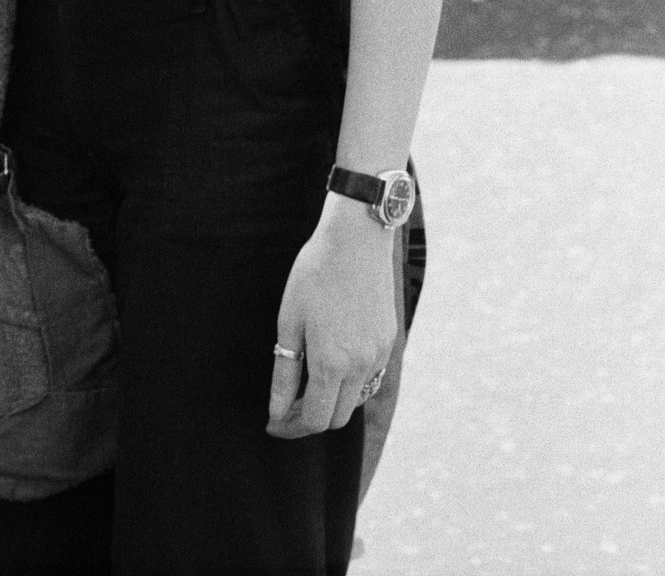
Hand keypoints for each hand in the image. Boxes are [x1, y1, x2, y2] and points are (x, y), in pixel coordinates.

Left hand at [266, 195, 397, 438]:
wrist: (356, 238)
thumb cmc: (315, 273)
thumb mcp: (289, 320)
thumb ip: (284, 372)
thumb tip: (276, 411)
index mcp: (332, 362)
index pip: (315, 420)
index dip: (292, 427)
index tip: (274, 423)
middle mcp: (361, 365)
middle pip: (337, 418)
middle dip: (311, 418)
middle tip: (287, 404)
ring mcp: (379, 354)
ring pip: (356, 399)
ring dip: (333, 401)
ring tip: (309, 381)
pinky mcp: (390, 341)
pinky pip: (370, 377)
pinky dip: (351, 382)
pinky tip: (334, 360)